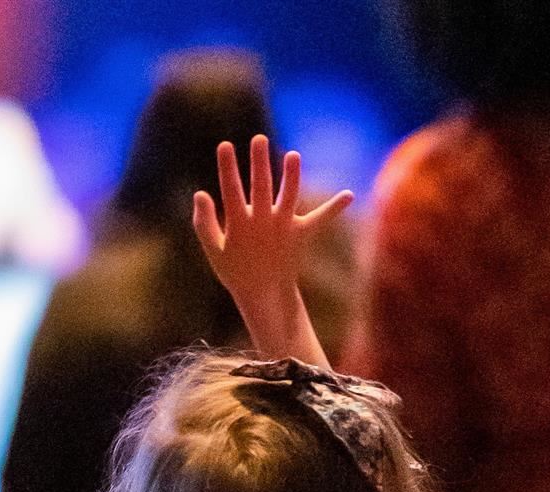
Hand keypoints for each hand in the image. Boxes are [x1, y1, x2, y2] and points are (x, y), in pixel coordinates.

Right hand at [192, 135, 352, 361]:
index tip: (225, 145)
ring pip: (289, 197)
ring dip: (292, 176)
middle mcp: (263, 223)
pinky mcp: (302, 235)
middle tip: (259, 139)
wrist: (264, 296)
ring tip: (293, 155)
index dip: (227, 168)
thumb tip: (200, 193)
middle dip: (259, 163)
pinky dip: (334, 208)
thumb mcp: (214, 250)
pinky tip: (350, 194)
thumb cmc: (234, 270)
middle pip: (261, 188)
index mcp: (239, 225)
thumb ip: (204, 223)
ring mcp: (284, 228)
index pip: (231, 190)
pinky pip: (320, 219)